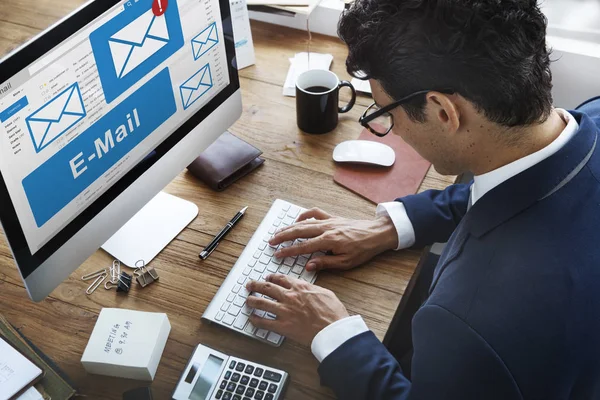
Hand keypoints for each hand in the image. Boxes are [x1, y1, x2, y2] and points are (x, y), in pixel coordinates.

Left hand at [246, 274, 348, 346]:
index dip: (272, 277)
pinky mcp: (283, 326)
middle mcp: (289, 297)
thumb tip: (308, 288)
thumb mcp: (326, 293)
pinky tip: (252, 319)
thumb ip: (313, 289)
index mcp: (300, 287)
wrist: (333, 330)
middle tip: (250, 285)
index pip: (281, 279)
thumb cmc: (333, 313)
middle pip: (267, 288)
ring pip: (262, 303)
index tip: (268, 278)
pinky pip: (264, 322)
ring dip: (252, 300)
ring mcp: (284, 311)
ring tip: (247, 300)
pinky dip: (256, 320)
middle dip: (256, 285)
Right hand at [270, 208, 397, 271]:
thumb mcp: (346, 262)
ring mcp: (329, 221)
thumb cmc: (363, 249)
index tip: (277, 254)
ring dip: (289, 226)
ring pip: (304, 222)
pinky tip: (298, 220)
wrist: (377, 233)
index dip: (288, 251)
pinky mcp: (333, 217)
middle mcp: (326, 228)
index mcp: (329, 241)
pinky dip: (304, 215)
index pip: (303, 246)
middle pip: (299, 231)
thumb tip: (308, 265)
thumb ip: (326, 263)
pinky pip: (315, 213)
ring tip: (278, 232)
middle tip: (271, 241)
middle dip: (283, 236)